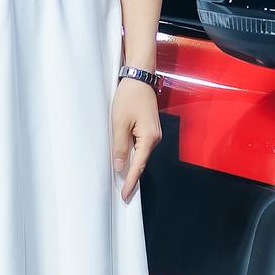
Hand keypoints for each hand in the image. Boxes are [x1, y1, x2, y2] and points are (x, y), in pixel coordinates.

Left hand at [111, 75, 161, 201]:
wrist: (139, 78)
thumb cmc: (129, 97)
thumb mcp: (119, 123)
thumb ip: (120, 146)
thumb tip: (120, 167)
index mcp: (149, 138)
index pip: (138, 166)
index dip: (131, 182)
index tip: (125, 196)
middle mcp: (155, 138)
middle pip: (141, 161)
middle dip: (131, 176)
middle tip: (123, 194)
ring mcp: (153, 133)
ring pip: (140, 154)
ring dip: (131, 165)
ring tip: (121, 180)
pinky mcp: (149, 129)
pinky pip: (140, 146)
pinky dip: (132, 154)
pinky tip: (125, 160)